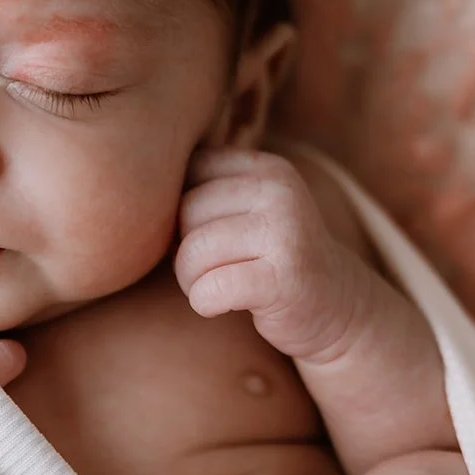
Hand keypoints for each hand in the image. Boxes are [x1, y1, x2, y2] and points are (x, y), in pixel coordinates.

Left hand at [174, 148, 372, 364]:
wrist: (337, 307)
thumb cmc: (273, 257)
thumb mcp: (250, 209)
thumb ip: (209, 188)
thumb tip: (137, 182)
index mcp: (266, 168)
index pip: (189, 173)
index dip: (182, 211)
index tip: (206, 234)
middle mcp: (279, 191)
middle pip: (185, 212)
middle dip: (184, 250)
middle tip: (210, 270)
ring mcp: (285, 233)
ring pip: (193, 252)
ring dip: (191, 281)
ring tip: (217, 286)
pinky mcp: (283, 278)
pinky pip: (210, 290)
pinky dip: (205, 304)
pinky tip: (225, 305)